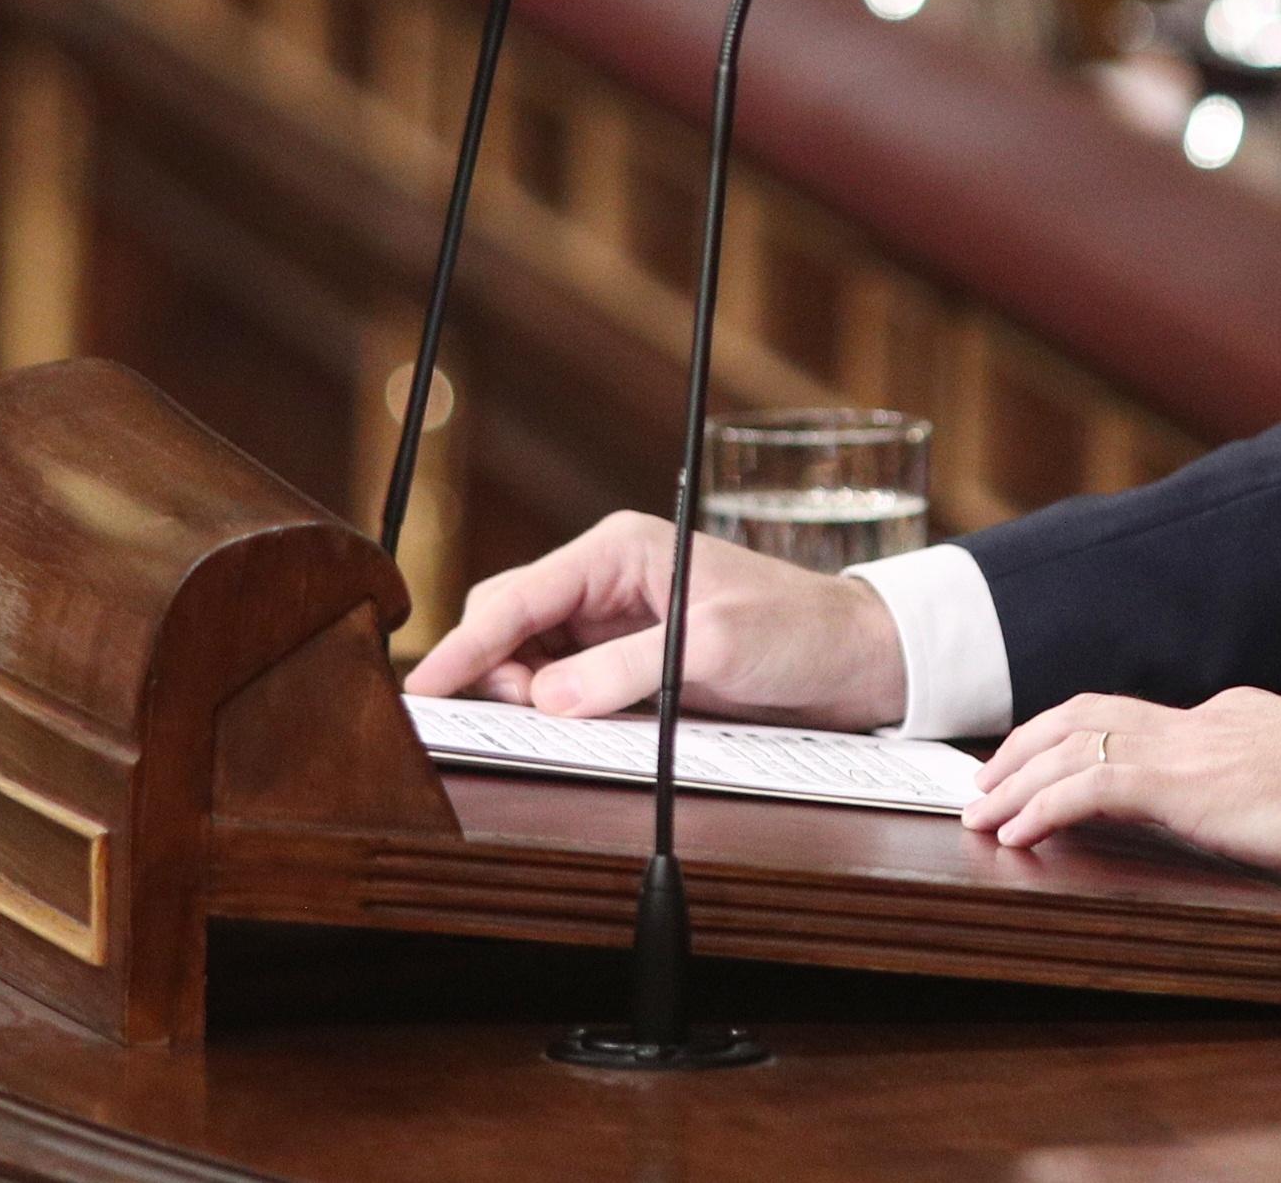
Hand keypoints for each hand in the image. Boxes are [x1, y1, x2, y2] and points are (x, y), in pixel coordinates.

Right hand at [400, 509, 907, 729]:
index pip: (518, 596)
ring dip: (517, 691)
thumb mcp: (714, 649)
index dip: (467, 646)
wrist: (856, 658)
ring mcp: (615, 620)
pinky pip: (563, 680)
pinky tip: (559, 729)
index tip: (424, 690)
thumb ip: (627, 671)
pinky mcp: (628, 660)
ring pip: (528, 653)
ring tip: (536, 728)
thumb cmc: (797, 631)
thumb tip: (546, 700)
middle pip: (509, 619)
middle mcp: (607, 579)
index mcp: (619, 550)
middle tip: (497, 722)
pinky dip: (550, 706)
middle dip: (488, 668)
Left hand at [964, 687, 1280, 882]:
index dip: (1075, 738)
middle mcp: (1198, 719)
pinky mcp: (1184, 783)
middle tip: (987, 784)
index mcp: (1225, 717)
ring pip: (1074, 744)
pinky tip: (1018, 831)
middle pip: (1085, 715)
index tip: (1041, 764)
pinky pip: (1091, 786)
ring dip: (1017, 778)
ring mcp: (1189, 746)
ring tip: (982, 812)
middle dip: (1026, 746)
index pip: (1130, 717)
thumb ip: (1259, 781)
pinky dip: (1043, 805)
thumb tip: (1239, 803)